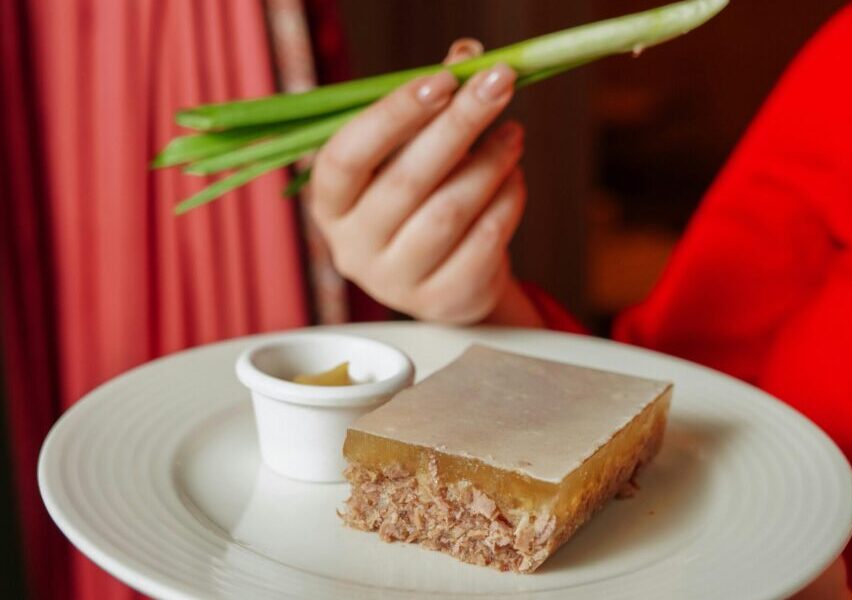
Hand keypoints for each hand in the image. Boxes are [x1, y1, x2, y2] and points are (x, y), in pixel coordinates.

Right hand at [309, 40, 542, 325]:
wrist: (446, 279)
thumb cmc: (421, 202)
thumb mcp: (413, 153)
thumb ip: (432, 105)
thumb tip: (465, 54)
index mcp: (331, 203)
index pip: (346, 156)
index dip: (392, 116)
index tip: (442, 79)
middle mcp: (352, 247)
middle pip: (406, 180)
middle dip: (460, 123)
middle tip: (500, 82)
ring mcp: (395, 281)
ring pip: (449, 211)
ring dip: (490, 163)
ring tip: (514, 135)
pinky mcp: (441, 300)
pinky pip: (483, 243)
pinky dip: (507, 202)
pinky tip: (514, 179)